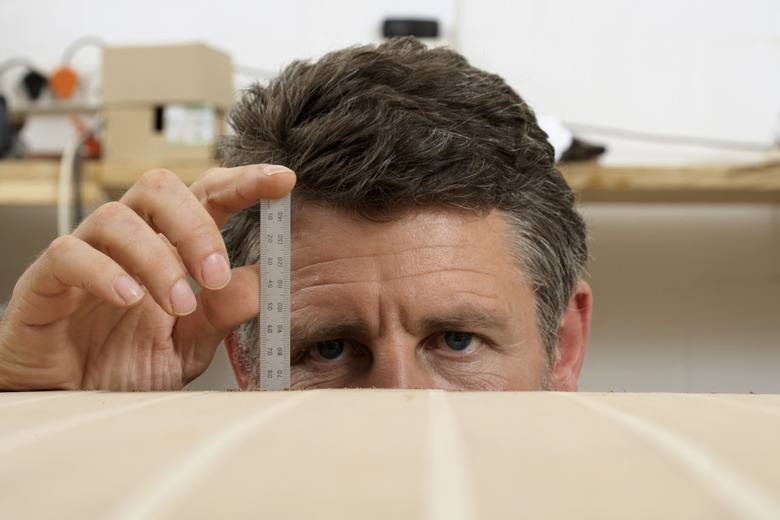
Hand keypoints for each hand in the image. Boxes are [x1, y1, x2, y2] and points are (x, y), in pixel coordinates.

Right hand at [0, 164, 295, 389]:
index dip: (243, 182)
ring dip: (157, 259)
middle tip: (216, 274)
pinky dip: (104, 272)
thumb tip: (264, 283)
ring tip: (178, 305)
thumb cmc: (126, 364)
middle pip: (160, 188)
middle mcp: (130, 240)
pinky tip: (128, 299)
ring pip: (117, 218)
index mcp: (171, 246)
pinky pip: (69, 253)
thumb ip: (223, 314)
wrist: (73, 402)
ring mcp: (87, 253)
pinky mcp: (46, 280)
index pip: (207, 195)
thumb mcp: (191, 344)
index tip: (281, 180)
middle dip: (196, 225)